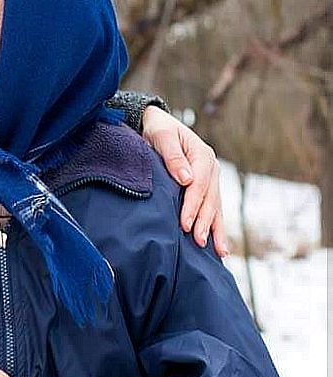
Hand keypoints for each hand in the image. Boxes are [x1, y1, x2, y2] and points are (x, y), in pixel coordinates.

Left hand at [142, 106, 227, 256]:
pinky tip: (218, 244)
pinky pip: (213, 207)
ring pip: (216, 207)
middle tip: (199, 242)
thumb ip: (173, 157)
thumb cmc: (158, 129)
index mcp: (203, 156)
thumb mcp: (162, 136)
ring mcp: (211, 178)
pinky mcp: (206, 186)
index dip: (192, 206)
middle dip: (205, 222)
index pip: (199, 186)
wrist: (159, 124)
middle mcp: (211, 168)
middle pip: (210, 199)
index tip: (184, 224)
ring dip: (216, 229)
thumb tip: (186, 179)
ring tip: (219, 251)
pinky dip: (215, 225)